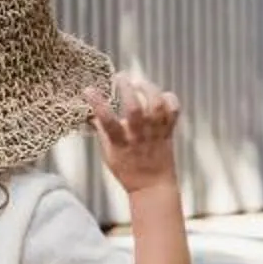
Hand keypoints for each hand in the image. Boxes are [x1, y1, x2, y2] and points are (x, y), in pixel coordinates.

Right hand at [88, 74, 181, 194]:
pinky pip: (173, 111)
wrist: (153, 186)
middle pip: (135, 108)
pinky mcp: (168, 132)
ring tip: (139, 82)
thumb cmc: (127, 170)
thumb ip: (101, 132)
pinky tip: (160, 94)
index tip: (88, 89)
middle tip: (120, 77)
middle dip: (127, 88)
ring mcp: (156, 133)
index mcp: (120, 143)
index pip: (107, 121)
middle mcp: (139, 136)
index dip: (97, 103)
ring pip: (156, 106)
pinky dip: (169, 98)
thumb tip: (89, 113)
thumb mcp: (107, 154)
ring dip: (148, 89)